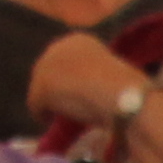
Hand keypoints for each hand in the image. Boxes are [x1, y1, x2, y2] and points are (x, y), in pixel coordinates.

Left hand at [26, 33, 149, 131]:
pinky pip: (35, 105)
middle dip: (54, 89)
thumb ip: (95, 77)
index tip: (76, 92)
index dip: (69, 77)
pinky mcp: (40, 87)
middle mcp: (59, 47)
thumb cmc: (126, 89)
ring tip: (60, 116)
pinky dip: (42, 115)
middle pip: (47, 72)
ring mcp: (47, 66)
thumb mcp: (112, 75)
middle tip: (64, 106)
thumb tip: (88, 94)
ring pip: (40, 89)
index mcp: (79, 40)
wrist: (122, 96)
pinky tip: (50, 122)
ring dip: (49, 102)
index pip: (64, 59)